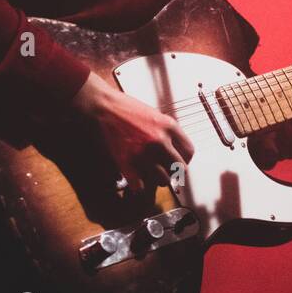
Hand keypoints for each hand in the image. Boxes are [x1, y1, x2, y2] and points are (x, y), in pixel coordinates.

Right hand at [71, 72, 194, 193]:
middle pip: (179, 168)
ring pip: (163, 180)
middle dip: (174, 171)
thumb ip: (167, 132)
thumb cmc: (126, 108)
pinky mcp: (127, 163)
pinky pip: (141, 186)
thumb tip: (175, 151)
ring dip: (157, 179)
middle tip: (167, 171)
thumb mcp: (154, 114)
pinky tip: (136, 179)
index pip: (189, 151)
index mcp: (168, 126)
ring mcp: (144, 153)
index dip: (185, 159)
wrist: (102, 107)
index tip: (178, 162)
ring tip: (151, 174)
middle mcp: (160, 141)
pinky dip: (139, 185)